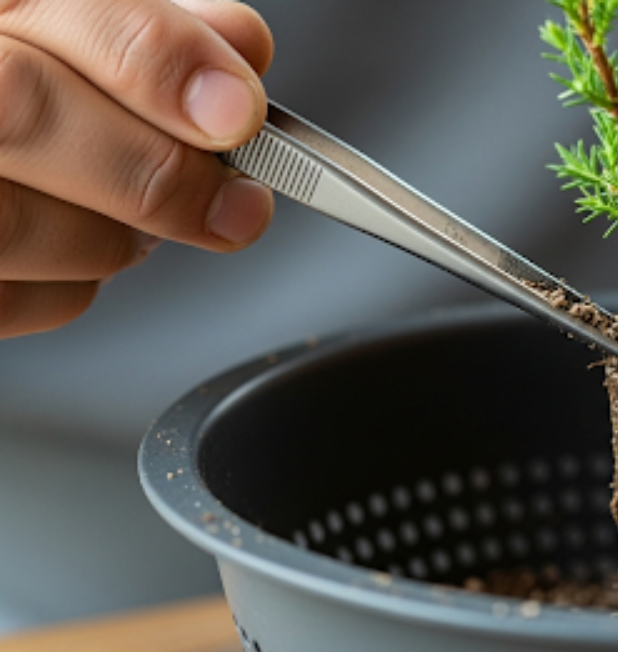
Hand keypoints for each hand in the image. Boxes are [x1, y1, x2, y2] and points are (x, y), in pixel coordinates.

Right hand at [0, 0, 273, 337]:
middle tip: (235, 207)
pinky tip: (72, 253)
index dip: (156, 59)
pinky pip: (0, 300)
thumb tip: (237, 51)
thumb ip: (135, 29)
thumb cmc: (7, 78)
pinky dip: (65, 286)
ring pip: (12, 221)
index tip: (238, 112)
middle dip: (156, 171)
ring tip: (144, 225)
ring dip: (114, 238)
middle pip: (23, 110)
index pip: (60, 10)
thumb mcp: (47, 20)